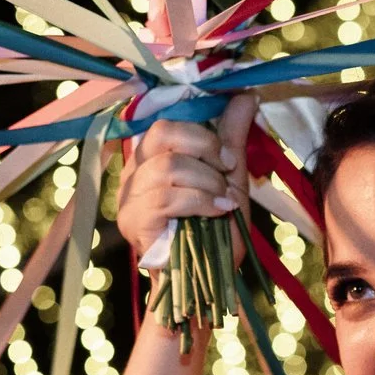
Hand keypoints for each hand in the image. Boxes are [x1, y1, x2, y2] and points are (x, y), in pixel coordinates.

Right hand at [116, 93, 255, 267]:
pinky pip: (166, 197)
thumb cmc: (215, 231)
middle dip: (206, 148)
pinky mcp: (131, 221)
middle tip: (229, 172)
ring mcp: (128, 197)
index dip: (204, 133)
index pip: (167, 124)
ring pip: (169, 166)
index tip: (230, 158)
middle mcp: (133, 173)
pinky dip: (201, 201)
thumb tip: (246, 93)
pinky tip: (217, 212)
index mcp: (151, 158)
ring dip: (208, 182)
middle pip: (163, 134)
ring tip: (224, 201)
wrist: (208, 281)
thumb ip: (231, 136)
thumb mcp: (229, 178)